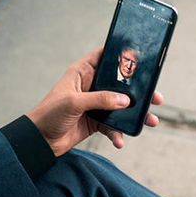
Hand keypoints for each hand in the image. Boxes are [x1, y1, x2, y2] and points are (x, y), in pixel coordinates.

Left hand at [26, 47, 162, 156]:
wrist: (39, 141)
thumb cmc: (49, 114)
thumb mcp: (74, 102)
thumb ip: (100, 99)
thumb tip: (125, 101)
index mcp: (83, 73)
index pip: (104, 56)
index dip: (122, 55)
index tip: (141, 57)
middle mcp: (91, 86)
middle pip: (121, 84)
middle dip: (140, 92)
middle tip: (156, 98)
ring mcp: (95, 104)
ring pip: (122, 106)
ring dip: (136, 115)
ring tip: (151, 122)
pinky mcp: (96, 121)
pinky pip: (113, 125)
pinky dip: (119, 133)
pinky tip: (120, 141)